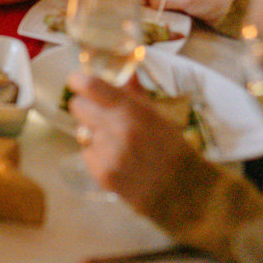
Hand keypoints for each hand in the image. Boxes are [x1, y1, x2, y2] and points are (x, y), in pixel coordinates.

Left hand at [67, 72, 201, 213]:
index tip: (77, 82)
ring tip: (115, 142)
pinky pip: (86, 153)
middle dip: (85, 107)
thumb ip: (134, 93)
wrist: (184, 191)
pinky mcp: (102, 174)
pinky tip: (116, 160)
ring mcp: (108, 154)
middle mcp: (117, 130)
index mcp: (132, 111)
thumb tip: (124, 71)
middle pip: (77, 106)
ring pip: (81, 131)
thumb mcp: (158, 115)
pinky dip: (96, 155)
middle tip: (99, 114)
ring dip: (93, 133)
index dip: (78, 81)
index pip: (90, 85)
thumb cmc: (173, 149)